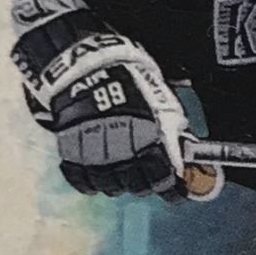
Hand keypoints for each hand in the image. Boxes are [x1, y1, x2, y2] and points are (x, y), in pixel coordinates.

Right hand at [13, 20, 220, 199]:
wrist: (91, 66)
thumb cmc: (132, 83)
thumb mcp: (163, 106)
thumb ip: (173, 136)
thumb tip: (183, 159)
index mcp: (150, 146)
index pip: (165, 182)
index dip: (173, 189)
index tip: (176, 189)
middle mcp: (124, 157)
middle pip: (139, 187)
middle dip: (146, 182)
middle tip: (146, 169)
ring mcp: (96, 158)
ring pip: (111, 187)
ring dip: (119, 181)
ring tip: (120, 166)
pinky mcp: (72, 154)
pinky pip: (82, 180)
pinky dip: (90, 180)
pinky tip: (97, 169)